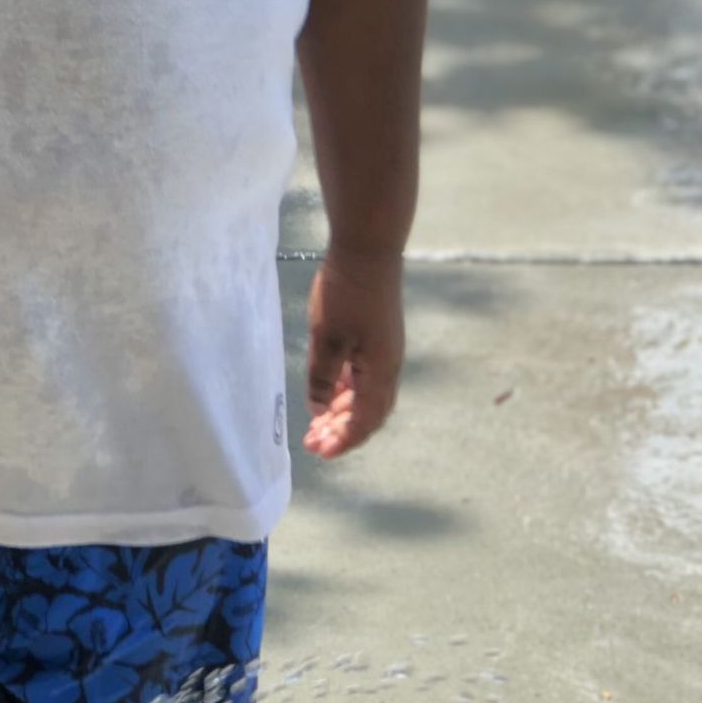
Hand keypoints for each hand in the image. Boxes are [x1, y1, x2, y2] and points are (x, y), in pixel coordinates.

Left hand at [304, 250, 404, 459]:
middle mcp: (388, 366)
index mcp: (380, 373)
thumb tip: (319, 411)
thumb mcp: (327, 339)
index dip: (343, 441)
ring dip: (343, 410)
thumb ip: (322, 379)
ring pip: (365, 393)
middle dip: (342, 431)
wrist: (368, 249)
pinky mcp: (377, 334)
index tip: (320, 453)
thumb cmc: (347, 295)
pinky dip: (346, 388)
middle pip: (368, 412)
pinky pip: (363, 374)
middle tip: (313, 443)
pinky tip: (327, 390)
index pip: (364, 421)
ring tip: (317, 422)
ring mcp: (384, 349)